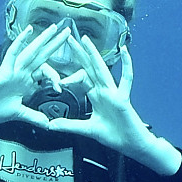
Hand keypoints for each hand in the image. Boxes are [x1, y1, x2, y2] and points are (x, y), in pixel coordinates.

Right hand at [0, 23, 72, 139]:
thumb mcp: (19, 114)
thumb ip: (34, 116)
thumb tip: (48, 124)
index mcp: (25, 82)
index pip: (44, 72)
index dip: (56, 76)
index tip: (62, 85)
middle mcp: (21, 73)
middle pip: (41, 56)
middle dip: (55, 44)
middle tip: (67, 31)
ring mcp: (13, 70)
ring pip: (31, 51)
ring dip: (43, 39)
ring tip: (54, 28)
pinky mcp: (4, 71)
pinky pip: (13, 54)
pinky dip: (20, 42)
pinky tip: (29, 31)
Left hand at [46, 39, 181, 174]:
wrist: (131, 144)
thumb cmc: (114, 135)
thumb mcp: (87, 129)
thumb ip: (69, 126)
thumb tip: (50, 126)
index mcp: (96, 95)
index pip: (81, 77)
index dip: (68, 75)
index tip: (56, 75)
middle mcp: (104, 90)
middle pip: (89, 67)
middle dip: (78, 53)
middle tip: (67, 38)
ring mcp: (114, 92)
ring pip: (101, 69)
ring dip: (93, 54)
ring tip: (85, 40)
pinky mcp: (122, 98)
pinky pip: (126, 79)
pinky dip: (127, 65)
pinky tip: (125, 51)